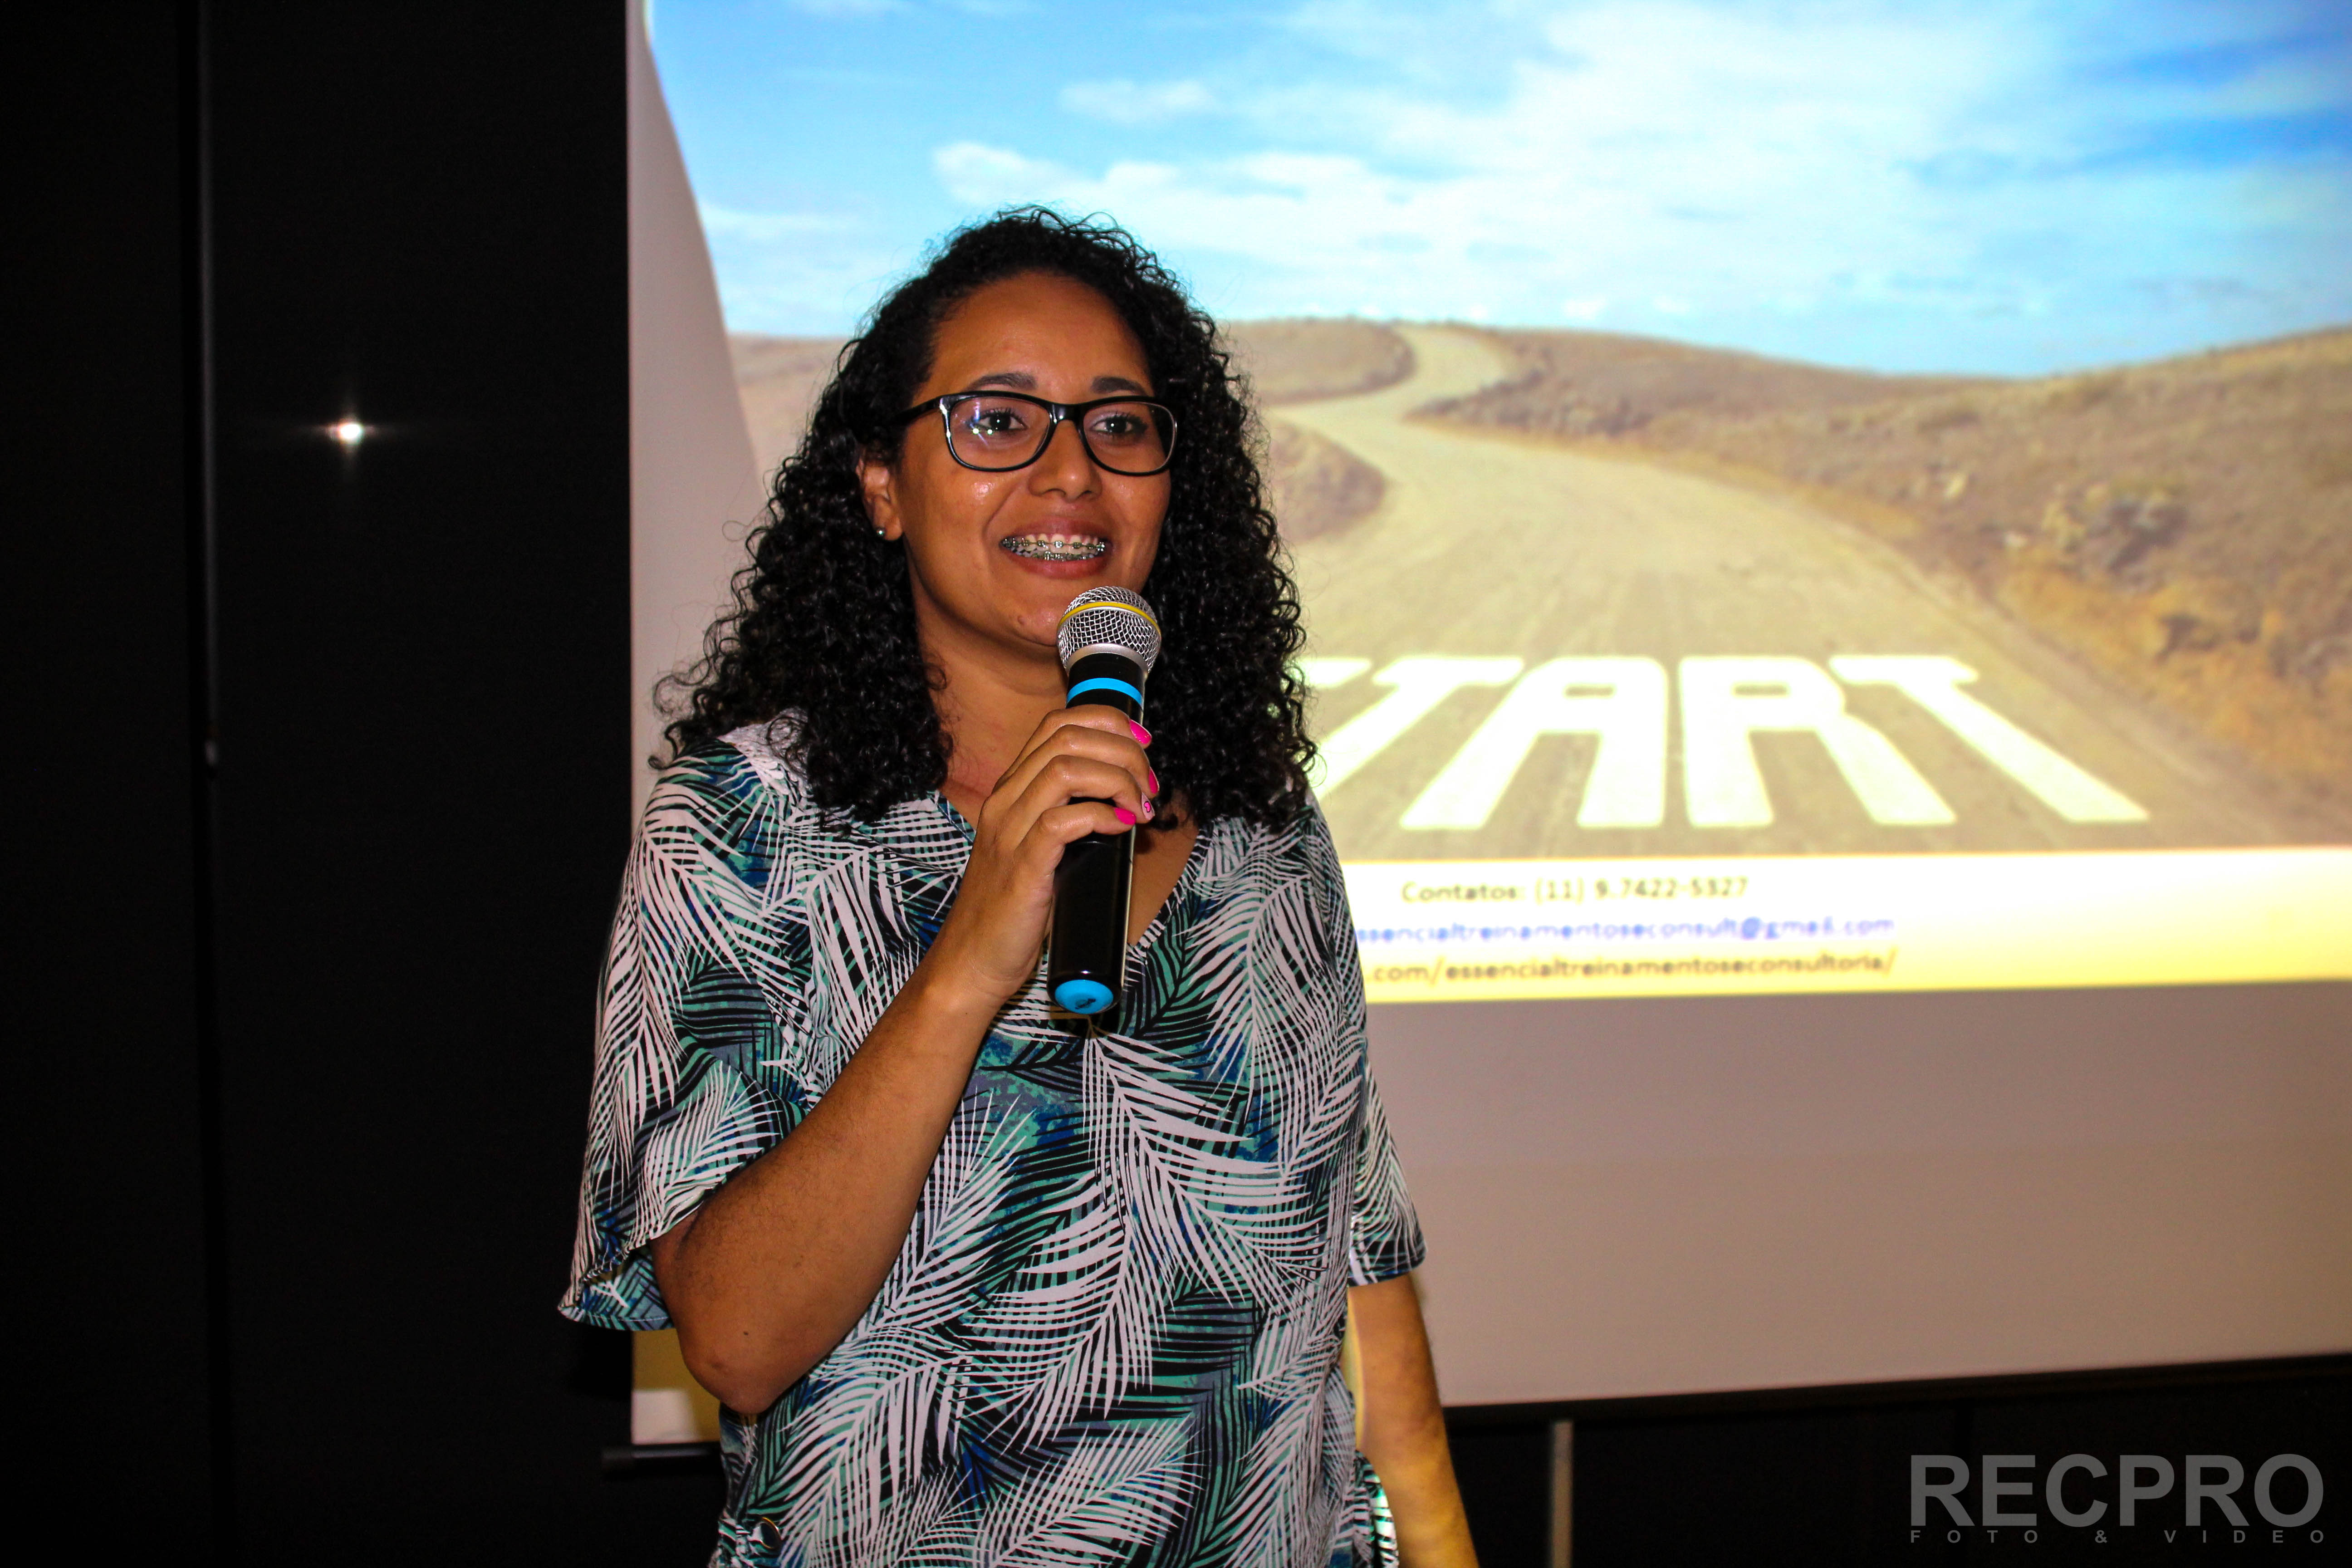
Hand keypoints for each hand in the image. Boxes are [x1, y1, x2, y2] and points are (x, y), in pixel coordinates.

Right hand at [928, 708, 1156, 1005]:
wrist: (972, 961)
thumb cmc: (1012, 908)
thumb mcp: (1038, 848)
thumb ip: (1068, 818)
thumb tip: (1125, 802)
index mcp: (1009, 791)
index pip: (1055, 724)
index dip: (1106, 722)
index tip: (1141, 744)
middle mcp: (1005, 802)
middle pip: (1067, 739)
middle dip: (1122, 751)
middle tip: (1148, 783)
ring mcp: (1010, 833)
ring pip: (1066, 770)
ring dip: (1118, 779)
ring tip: (1141, 807)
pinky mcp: (1022, 868)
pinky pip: (1063, 821)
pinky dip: (1101, 814)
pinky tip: (1122, 826)